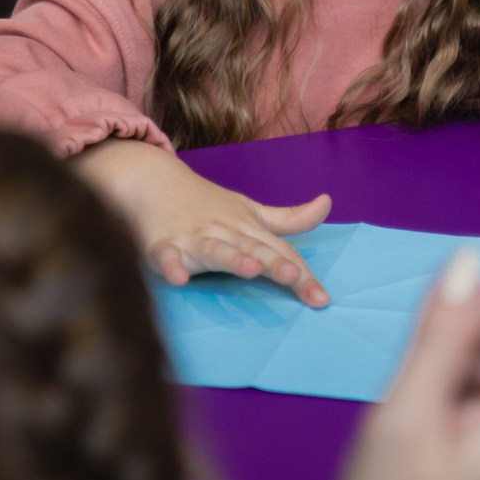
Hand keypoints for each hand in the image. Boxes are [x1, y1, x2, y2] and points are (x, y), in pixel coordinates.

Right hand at [68, 137, 331, 303]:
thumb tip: (328, 203)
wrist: (152, 180)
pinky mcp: (161, 244)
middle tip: (294, 277)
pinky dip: (171, 265)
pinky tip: (178, 278)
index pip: (281, 251)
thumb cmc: (207, 204)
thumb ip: (289, 218)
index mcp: (248, 227)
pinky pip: (166, 256)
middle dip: (274, 264)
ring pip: (215, 250)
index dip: (302, 275)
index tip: (322, 300)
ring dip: (232, 259)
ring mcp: (193, 237)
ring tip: (250, 269)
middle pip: (253, 249)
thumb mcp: (251, 210)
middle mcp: (224, 231)